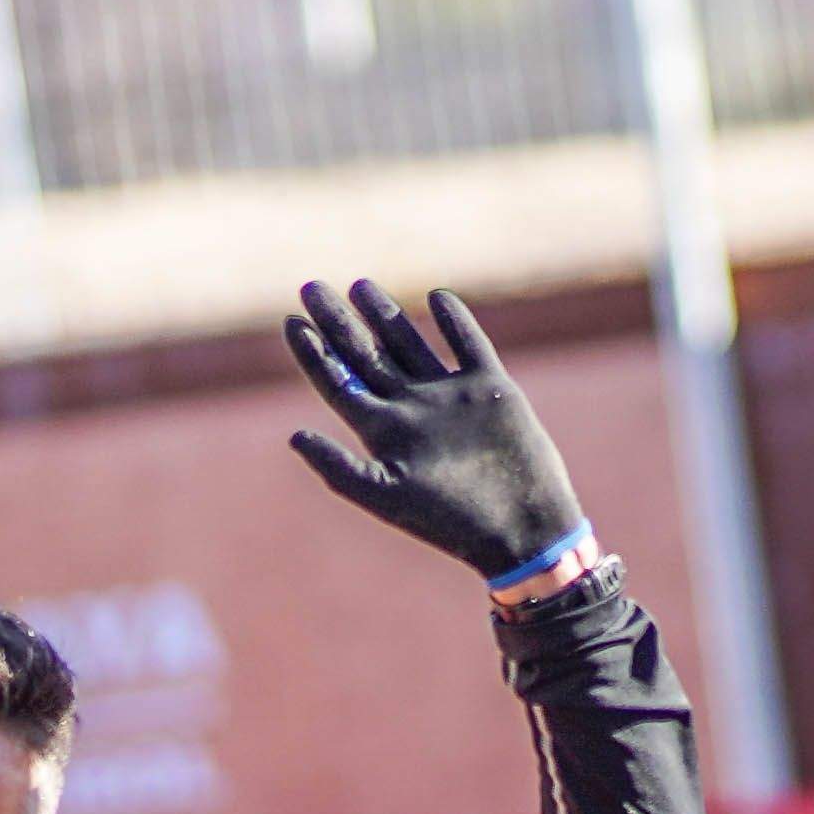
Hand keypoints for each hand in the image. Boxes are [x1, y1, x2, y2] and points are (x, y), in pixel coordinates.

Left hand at [283, 279, 590, 589]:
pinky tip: (438, 297)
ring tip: (359, 285)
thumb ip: (338, 467)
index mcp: (383, 433)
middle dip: (337, 323)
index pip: (337, 383)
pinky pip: (468, 345)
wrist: (523, 528)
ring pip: (409, 344)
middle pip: (365, 356)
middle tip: (311, 288)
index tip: (291, 322)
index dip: (313, 354)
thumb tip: (293, 436)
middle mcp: (412, 409)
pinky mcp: (490, 389)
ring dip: (384, 314)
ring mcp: (450, 397)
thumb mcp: (386, 496)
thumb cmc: (451, 520)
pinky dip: (454, 320)